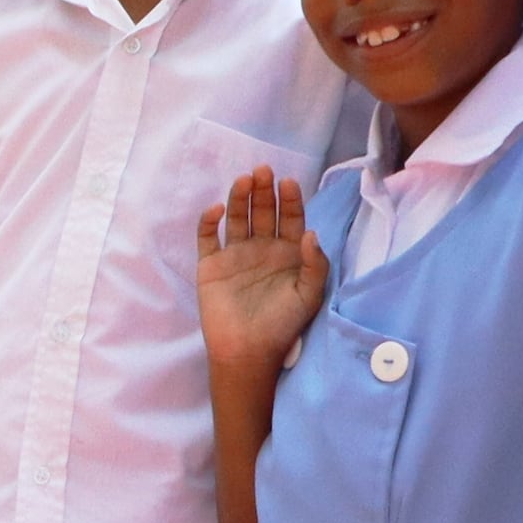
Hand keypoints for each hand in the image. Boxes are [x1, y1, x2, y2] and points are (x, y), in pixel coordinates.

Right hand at [192, 166, 327, 378]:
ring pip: (237, 218)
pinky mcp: (211, 264)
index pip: (290, 219)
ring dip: (240, 198)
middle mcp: (262, 249)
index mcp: (288, 254)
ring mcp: (235, 255)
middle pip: (263, 211)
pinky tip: (217, 209)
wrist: (248, 351)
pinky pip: (207, 237)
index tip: (288, 183)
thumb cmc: (283, 325)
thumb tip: (311, 232)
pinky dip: (209, 221)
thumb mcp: (309, 295)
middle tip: (263, 170)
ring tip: (244, 180)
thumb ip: (315, 264)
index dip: (290, 200)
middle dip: (264, 191)